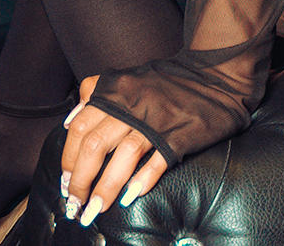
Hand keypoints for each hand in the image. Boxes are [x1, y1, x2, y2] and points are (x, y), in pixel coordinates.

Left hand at [58, 74, 169, 228]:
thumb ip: (98, 94)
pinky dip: (142, 180)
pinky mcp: (181, 135)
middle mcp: (133, 104)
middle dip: (81, 180)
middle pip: (95, 146)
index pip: (80, 128)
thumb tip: (71, 122)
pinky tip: (130, 197)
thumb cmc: (170, 80)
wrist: (216, 75)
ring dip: (105, 188)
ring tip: (96, 209)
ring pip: (123, 156)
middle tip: (76, 202)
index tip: (67, 181)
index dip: (69, 159)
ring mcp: (158, 121)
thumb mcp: (128, 77)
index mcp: (117, 90)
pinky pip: (158, 161)